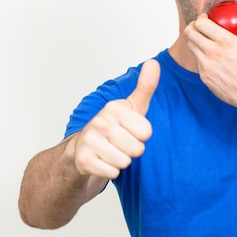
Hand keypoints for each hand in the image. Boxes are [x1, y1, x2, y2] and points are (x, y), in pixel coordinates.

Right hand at [73, 59, 159, 178]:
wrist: (83, 147)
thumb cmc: (115, 126)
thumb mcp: (133, 106)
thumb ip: (146, 86)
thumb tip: (153, 62)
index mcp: (115, 108)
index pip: (147, 133)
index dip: (141, 135)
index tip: (129, 129)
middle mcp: (100, 122)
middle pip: (138, 149)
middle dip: (132, 149)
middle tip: (120, 142)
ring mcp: (90, 141)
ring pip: (125, 162)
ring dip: (121, 160)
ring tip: (111, 151)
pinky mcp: (84, 161)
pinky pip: (113, 173)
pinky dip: (110, 171)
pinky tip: (102, 161)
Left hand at [185, 14, 236, 106]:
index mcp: (226, 41)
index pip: (201, 23)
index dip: (201, 18)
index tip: (206, 18)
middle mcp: (213, 52)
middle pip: (190, 32)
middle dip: (193, 26)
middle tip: (200, 27)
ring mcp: (206, 65)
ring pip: (191, 46)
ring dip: (196, 41)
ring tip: (204, 41)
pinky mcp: (204, 76)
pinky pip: (198, 61)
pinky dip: (202, 56)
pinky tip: (211, 57)